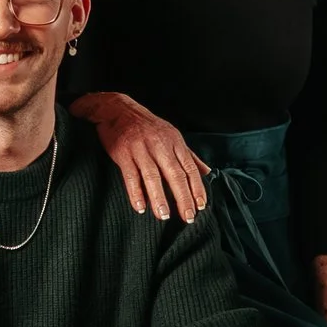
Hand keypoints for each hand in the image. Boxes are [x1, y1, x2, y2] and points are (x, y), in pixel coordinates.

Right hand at [73, 90, 208, 222]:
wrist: (118, 110)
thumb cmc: (148, 126)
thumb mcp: (172, 136)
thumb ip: (190, 156)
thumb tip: (207, 172)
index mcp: (174, 142)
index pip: (189, 168)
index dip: (196, 188)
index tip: (201, 206)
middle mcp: (159, 145)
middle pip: (174, 174)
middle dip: (183, 197)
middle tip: (187, 217)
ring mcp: (141, 149)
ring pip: (152, 177)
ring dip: (159, 198)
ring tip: (164, 216)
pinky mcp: (123, 153)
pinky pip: (130, 175)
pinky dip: (135, 192)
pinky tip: (140, 207)